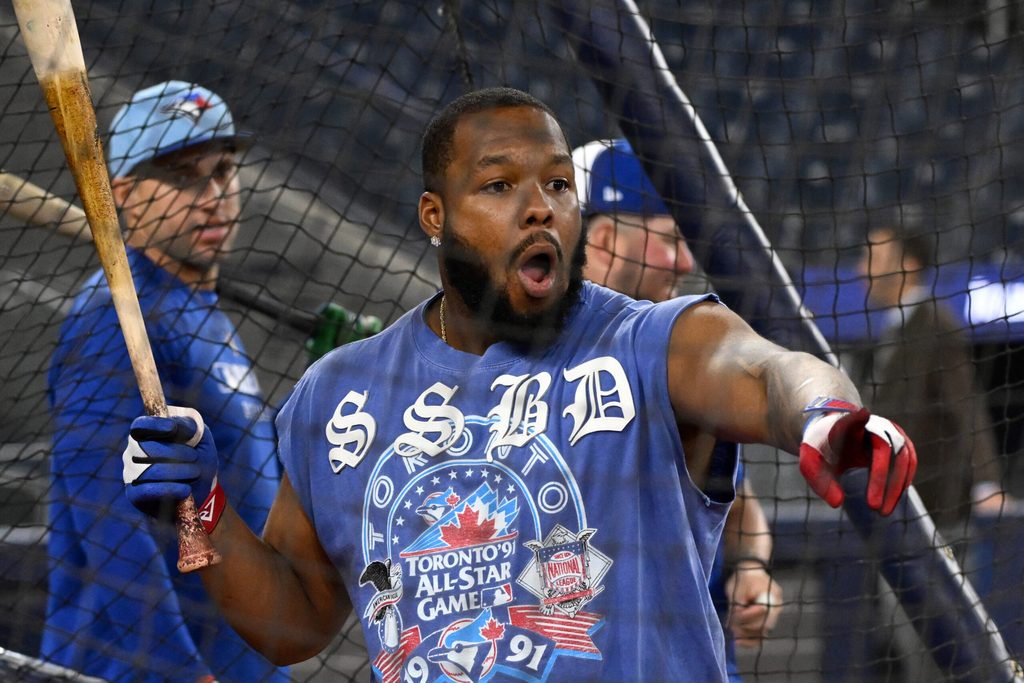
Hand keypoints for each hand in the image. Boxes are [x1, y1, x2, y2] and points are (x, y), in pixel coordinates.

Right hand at [123, 406, 217, 516]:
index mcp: (147, 433)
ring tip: (194, 472)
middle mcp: (134, 451)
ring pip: (151, 470)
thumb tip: (173, 424)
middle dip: (177, 451)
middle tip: (194, 456)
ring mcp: (132, 473)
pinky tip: (186, 489)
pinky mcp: (134, 494)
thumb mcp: (200, 438)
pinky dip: (171, 489)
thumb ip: (188, 425)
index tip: (172, 428)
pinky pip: (147, 490)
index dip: (155, 425)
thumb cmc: (197, 458)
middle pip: (148, 447)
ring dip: (180, 471)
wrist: (201, 489)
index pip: (140, 424)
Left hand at [725, 561, 782, 646]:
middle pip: (765, 625)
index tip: (735, 616)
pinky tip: (740, 641)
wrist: (751, 572)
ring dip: (749, 636)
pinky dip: (752, 637)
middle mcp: (776, 606)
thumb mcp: (736, 589)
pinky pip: (762, 632)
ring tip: (735, 639)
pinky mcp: (768, 620)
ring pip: (764, 631)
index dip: (747, 616)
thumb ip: (736, 607)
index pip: (762, 611)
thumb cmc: (743, 578)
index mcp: (771, 594)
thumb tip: (733, 626)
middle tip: (733, 632)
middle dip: (747, 630)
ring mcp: (774, 614)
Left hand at [799, 407, 916, 514]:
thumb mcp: (811, 461)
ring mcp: (891, 432)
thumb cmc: (822, 448)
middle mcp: (874, 424)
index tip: (862, 414)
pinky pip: (910, 460)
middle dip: (881, 478)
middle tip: (873, 507)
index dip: (858, 418)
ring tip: (883, 512)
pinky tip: (893, 500)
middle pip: (884, 448)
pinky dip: (903, 481)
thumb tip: (837, 503)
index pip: (853, 419)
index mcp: (848, 425)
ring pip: (903, 457)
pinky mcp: (901, 442)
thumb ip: (818, 480)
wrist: (836, 432)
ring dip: (895, 486)